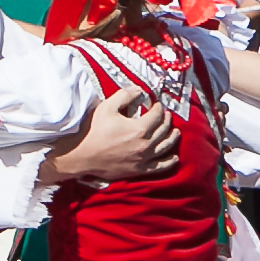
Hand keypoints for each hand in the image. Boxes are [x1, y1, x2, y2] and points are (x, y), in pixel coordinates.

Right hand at [52, 85, 178, 183]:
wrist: (84, 156)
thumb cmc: (94, 131)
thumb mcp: (107, 107)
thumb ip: (125, 96)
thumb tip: (139, 90)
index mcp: (140, 128)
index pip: (157, 115)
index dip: (159, 107)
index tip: (157, 104)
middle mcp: (146, 144)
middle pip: (164, 129)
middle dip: (167, 119)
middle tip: (166, 115)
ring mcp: (144, 158)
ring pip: (166, 147)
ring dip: (173, 137)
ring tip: (176, 131)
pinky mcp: (140, 169)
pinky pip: (160, 166)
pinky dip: (170, 161)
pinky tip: (174, 158)